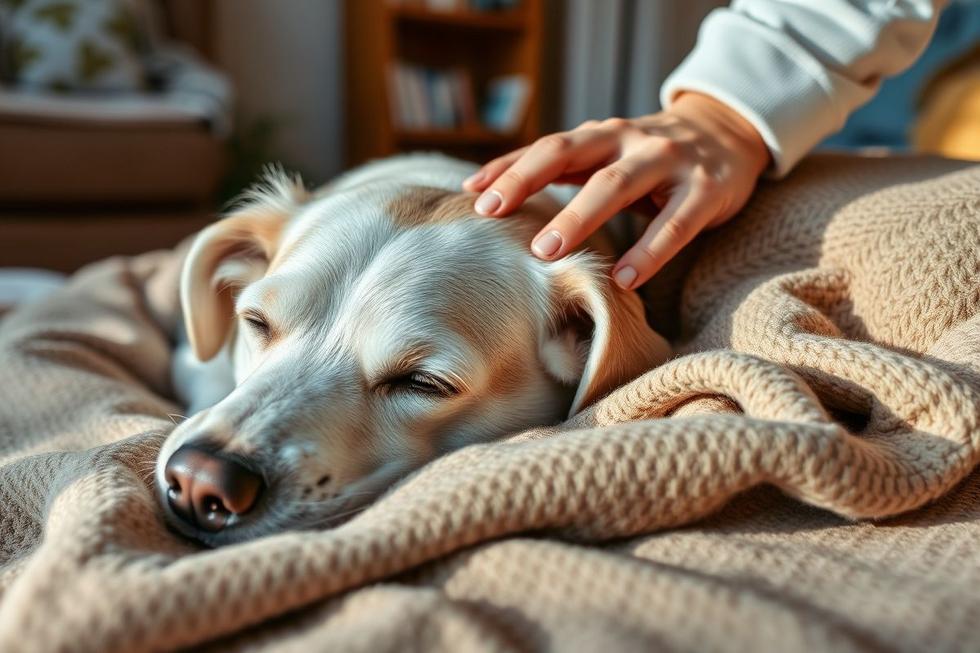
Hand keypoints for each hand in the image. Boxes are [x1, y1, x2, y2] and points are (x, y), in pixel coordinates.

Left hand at [462, 92, 769, 288]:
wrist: (729, 133)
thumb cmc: (651, 156)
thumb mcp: (608, 155)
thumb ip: (563, 170)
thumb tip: (494, 197)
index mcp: (600, 135)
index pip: (546, 147)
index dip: (508, 167)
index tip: (471, 193)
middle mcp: (629, 140)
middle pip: (569, 154)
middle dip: (527, 181)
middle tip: (493, 214)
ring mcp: (668, 162)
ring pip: (617, 185)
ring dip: (578, 216)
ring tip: (548, 251)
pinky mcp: (705, 190)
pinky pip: (674, 224)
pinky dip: (648, 252)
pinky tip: (624, 279)